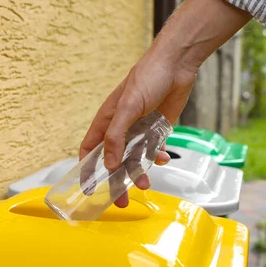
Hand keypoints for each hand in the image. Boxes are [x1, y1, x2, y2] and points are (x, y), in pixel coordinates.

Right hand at [79, 0, 250, 207]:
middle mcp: (120, 129)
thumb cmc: (148, 78)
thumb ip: (116, 136)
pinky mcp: (157, 131)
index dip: (88, 170)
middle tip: (121, 201)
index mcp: (106, 121)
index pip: (90, 151)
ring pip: (134, 159)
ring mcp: (139, 130)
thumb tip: (108, 165)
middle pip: (113, 162)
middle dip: (116, 182)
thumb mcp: (128, 107)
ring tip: (147, 184)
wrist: (177, 65)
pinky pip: (153, 151)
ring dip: (139, 172)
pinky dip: (157, 157)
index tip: (91, 189)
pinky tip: (163, 158)